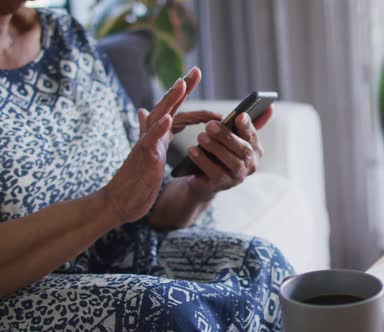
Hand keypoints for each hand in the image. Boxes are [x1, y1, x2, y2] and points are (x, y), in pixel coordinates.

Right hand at [102, 68, 218, 223]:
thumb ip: (150, 133)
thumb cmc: (136, 180)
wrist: (120, 201)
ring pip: (159, 116)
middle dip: (182, 87)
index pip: (176, 109)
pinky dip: (158, 128)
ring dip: (171, 100)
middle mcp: (152, 134)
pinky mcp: (143, 156)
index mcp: (158, 134)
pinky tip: (167, 118)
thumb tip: (142, 111)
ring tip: (182, 83)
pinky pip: (150, 140)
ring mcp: (147, 143)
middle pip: (168, 105)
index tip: (196, 76)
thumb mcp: (148, 152)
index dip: (186, 94)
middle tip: (196, 70)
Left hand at [183, 106, 272, 200]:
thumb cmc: (220, 152)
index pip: (253, 135)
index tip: (240, 116)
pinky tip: (193, 151)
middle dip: (226, 136)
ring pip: (232, 162)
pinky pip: (216, 173)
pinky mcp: (224, 185)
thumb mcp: (231, 136)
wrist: (203, 177)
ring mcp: (239, 176)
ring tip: (201, 137)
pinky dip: (203, 160)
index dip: (247, 126)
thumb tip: (270, 107)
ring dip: (216, 148)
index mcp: (255, 149)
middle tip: (209, 125)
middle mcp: (251, 164)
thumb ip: (244, 123)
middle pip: (243, 149)